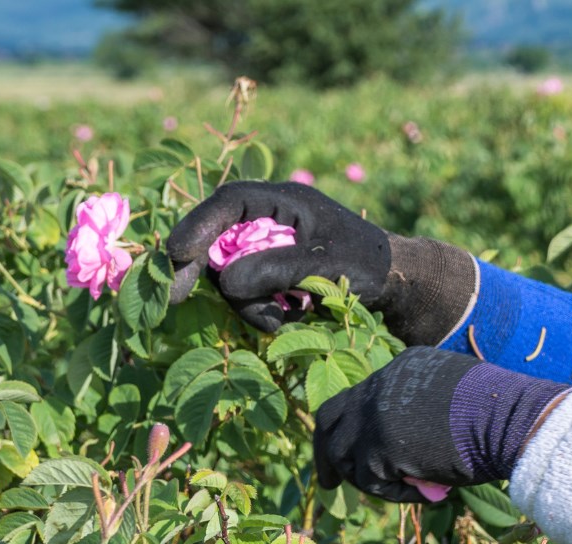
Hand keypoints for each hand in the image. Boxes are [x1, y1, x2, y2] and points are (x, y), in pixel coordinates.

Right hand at [165, 180, 474, 341]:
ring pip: (229, 273)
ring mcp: (266, 246)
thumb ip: (275, 269)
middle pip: (216, 239)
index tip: (178, 255)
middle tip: (175, 297)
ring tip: (286, 315)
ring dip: (249, 301)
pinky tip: (292, 316)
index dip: (197, 226)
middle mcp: (269, 218)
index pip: (228, 203)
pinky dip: (262, 309)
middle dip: (202, 270)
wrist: (395, 282)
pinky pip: (246, 291)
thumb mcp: (325, 264)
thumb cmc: (367, 264)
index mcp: (283, 199)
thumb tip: (225, 282)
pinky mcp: (269, 272)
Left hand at [314, 347, 571, 502]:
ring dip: (370, 481)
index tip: (356, 454)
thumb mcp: (458, 405)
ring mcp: (375, 414)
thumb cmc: (502, 418)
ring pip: (345, 456)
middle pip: (331, 418)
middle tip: (328, 484)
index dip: (358, 429)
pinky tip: (428, 494)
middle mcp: (381, 385)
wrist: (511, 420)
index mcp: (403, 369)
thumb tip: (415, 468)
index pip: (363, 398)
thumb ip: (429, 421)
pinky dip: (396, 495)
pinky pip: (371, 482)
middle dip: (325, 453)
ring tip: (409, 490)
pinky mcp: (378, 445)